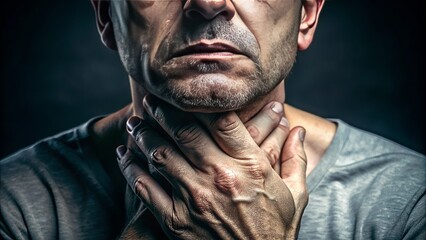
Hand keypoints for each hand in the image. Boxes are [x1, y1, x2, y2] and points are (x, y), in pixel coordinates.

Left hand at [117, 97, 307, 238]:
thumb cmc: (276, 230)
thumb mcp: (295, 194)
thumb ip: (295, 159)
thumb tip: (299, 129)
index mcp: (251, 166)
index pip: (221, 120)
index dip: (200, 100)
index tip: (187, 91)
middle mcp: (221, 177)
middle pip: (184, 131)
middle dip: (163, 110)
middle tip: (152, 98)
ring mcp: (196, 199)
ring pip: (161, 154)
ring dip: (143, 134)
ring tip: (135, 122)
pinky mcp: (177, 221)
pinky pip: (146, 188)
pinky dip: (131, 169)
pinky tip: (125, 155)